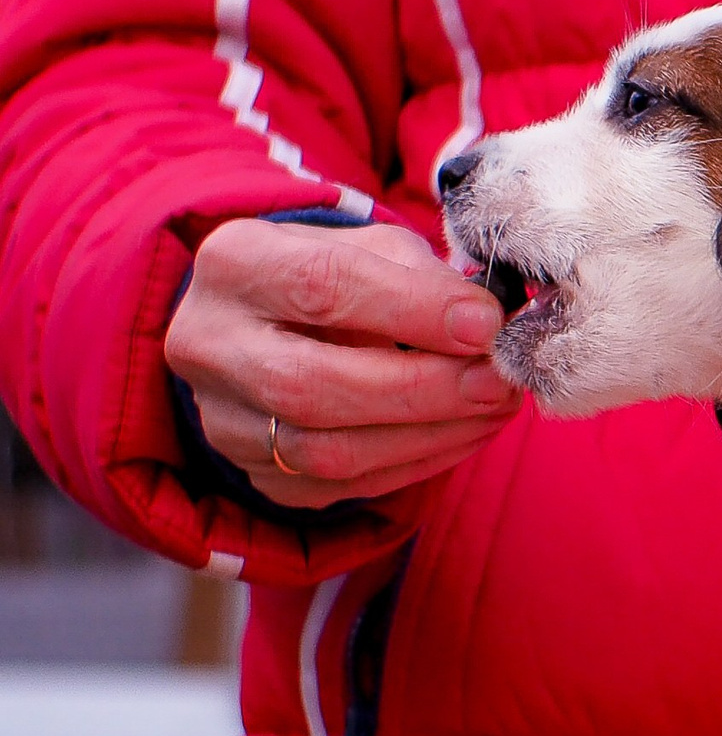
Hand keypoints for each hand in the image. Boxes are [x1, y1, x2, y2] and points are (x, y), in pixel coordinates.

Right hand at [165, 218, 519, 508]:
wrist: (279, 326)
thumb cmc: (342, 277)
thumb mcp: (375, 249)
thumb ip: (423, 278)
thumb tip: (485, 324)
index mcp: (235, 263)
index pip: (321, 287)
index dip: (413, 310)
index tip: (486, 324)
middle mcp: (209, 343)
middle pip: (312, 384)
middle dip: (423, 388)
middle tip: (498, 380)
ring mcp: (223, 418)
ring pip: (327, 450)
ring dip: (430, 434)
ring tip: (496, 407)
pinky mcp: (257, 473)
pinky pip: (346, 485)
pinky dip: (420, 461)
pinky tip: (466, 432)